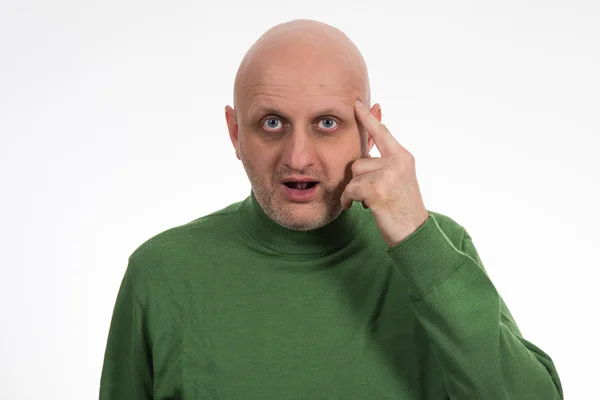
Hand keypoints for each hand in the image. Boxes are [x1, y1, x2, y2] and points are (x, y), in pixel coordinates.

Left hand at [340, 100, 429, 246]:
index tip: (356, 103)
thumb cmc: (401, 208)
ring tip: (371, 202)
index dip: (367, 118)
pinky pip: (350, 189)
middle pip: (359, 161)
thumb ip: (384, 162)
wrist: (414, 233)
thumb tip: (368, 150)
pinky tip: (362, 208)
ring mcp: (388, 174)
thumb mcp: (397, 179)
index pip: (381, 133)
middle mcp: (397, 161)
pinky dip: (350, 201)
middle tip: (373, 194)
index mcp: (402, 157)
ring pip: (353, 175)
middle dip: (359, 179)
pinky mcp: (378, 189)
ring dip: (355, 191)